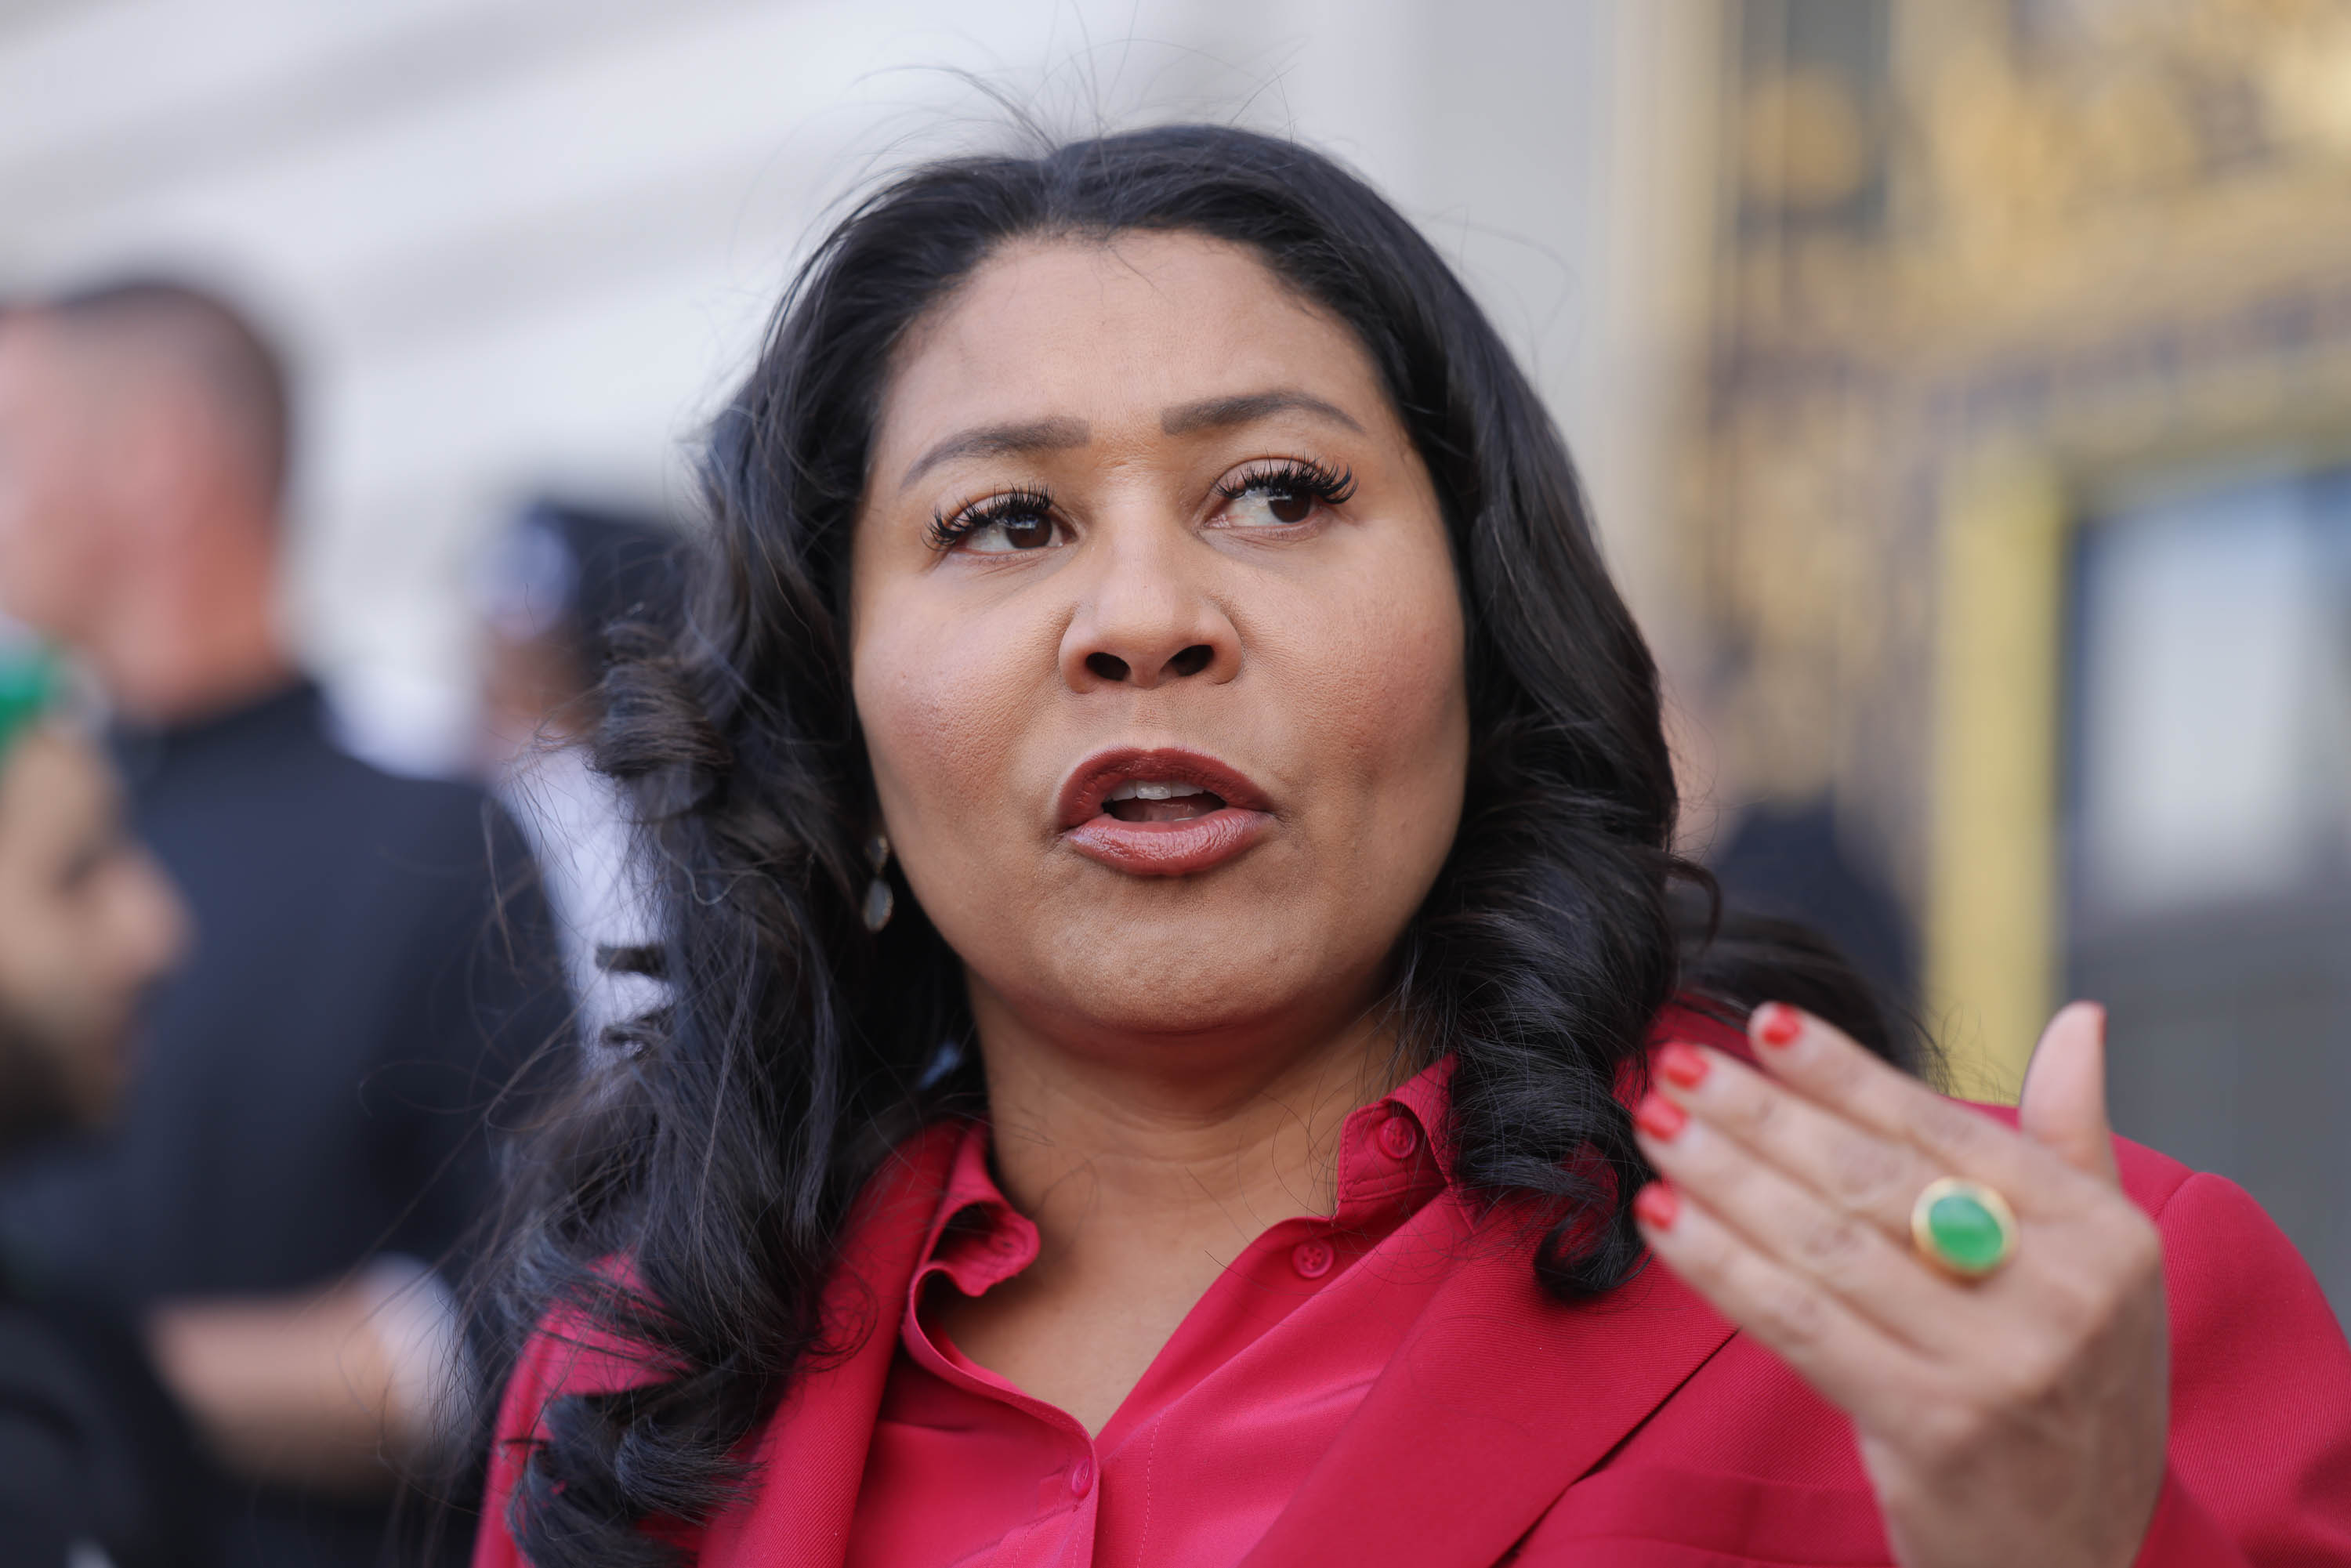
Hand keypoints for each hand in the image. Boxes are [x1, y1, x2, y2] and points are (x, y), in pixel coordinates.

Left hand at [1630, 1002, 2168, 1567]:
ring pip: (1824, 1243)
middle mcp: (2060, 1292)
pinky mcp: (1931, 1426)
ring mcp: (1997, 1364)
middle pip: (1870, 1178)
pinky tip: (1662, 1218)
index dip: (1844, 1070)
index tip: (1762, 1020)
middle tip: (1678, 1061)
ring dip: (1723, 1175)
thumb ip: (2073, 1142)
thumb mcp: (2107, 1270)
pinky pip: (1798, 1323)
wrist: (2087, 1558)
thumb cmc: (2078, 1393)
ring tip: (1656, 1124)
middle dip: (1761, 1113)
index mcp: (2101, 1233)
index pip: (1943, 1127)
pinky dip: (1719, 1264)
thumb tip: (2077, 1020)